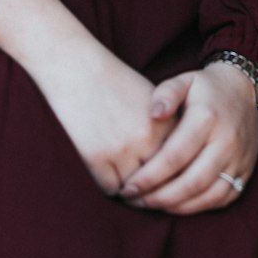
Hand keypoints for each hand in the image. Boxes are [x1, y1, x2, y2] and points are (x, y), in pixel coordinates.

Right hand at [0, 0, 173, 196]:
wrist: (79, 68)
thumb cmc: (115, 83)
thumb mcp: (152, 101)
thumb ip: (167, 130)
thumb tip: (176, 165)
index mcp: (165, 123)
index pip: (179, 166)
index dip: (173, 175)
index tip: (168, 178)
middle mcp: (148, 138)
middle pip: (159, 182)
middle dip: (154, 187)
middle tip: (147, 189)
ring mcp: (122, 150)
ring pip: (135, 189)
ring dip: (131, 189)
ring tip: (126, 180)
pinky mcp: (96, 158)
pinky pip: (110, 188)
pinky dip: (109, 185)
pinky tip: (107, 172)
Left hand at [118, 64, 257, 215]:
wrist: (244, 91)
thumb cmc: (206, 88)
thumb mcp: (184, 80)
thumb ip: (165, 94)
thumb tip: (153, 115)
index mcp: (207, 118)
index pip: (174, 157)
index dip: (148, 177)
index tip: (127, 187)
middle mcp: (226, 142)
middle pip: (191, 182)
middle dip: (159, 197)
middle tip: (135, 201)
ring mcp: (239, 159)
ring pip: (208, 196)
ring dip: (177, 207)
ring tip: (151, 204)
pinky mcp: (246, 172)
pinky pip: (223, 199)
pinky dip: (198, 207)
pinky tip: (176, 205)